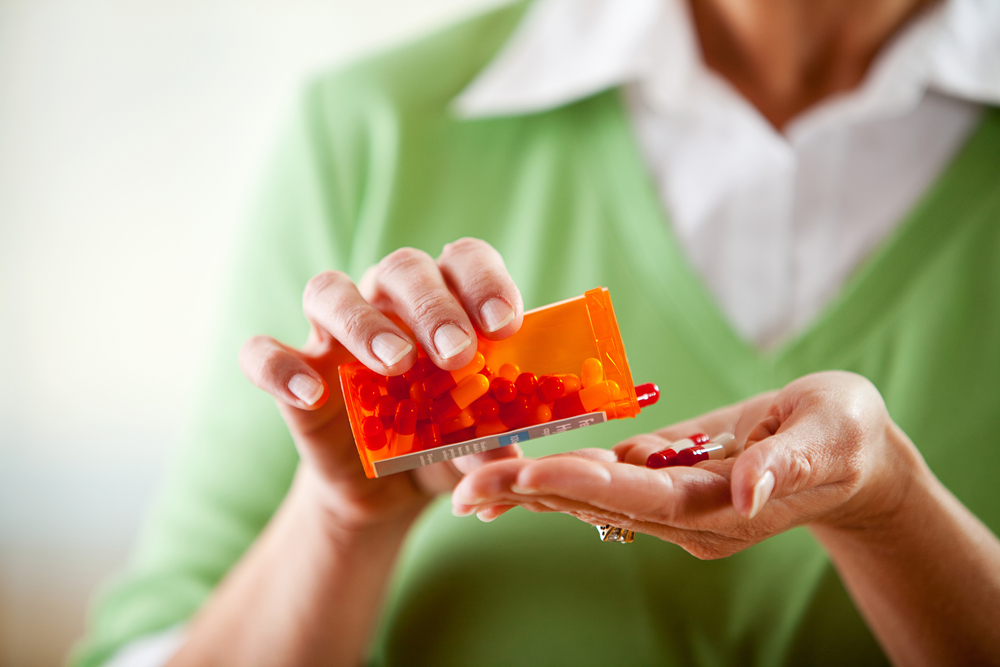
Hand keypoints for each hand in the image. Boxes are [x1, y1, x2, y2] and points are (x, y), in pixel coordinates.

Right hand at [238, 238, 525, 533]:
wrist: (386, 488)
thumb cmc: (441, 443)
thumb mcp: (472, 449)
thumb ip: (488, 445)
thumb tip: (505, 455)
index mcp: (444, 302)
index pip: (462, 260)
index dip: (484, 281)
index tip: (505, 325)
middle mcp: (386, 303)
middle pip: (401, 269)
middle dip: (432, 306)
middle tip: (458, 353)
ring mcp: (333, 335)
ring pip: (329, 291)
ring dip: (364, 323)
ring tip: (396, 364)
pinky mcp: (293, 374)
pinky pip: (264, 354)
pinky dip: (281, 368)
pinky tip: (312, 395)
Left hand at [452, 371, 921, 557]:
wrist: (849, 453)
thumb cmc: (845, 435)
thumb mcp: (829, 438)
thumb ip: (786, 466)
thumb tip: (744, 490)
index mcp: (723, 506)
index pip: (643, 496)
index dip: (584, 484)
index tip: (527, 473)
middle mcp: (689, 515)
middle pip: (600, 505)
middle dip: (532, 493)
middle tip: (464, 488)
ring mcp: (675, 504)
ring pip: (593, 498)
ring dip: (532, 490)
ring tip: (469, 486)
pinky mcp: (667, 482)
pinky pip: (605, 482)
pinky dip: (559, 476)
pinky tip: (515, 475)